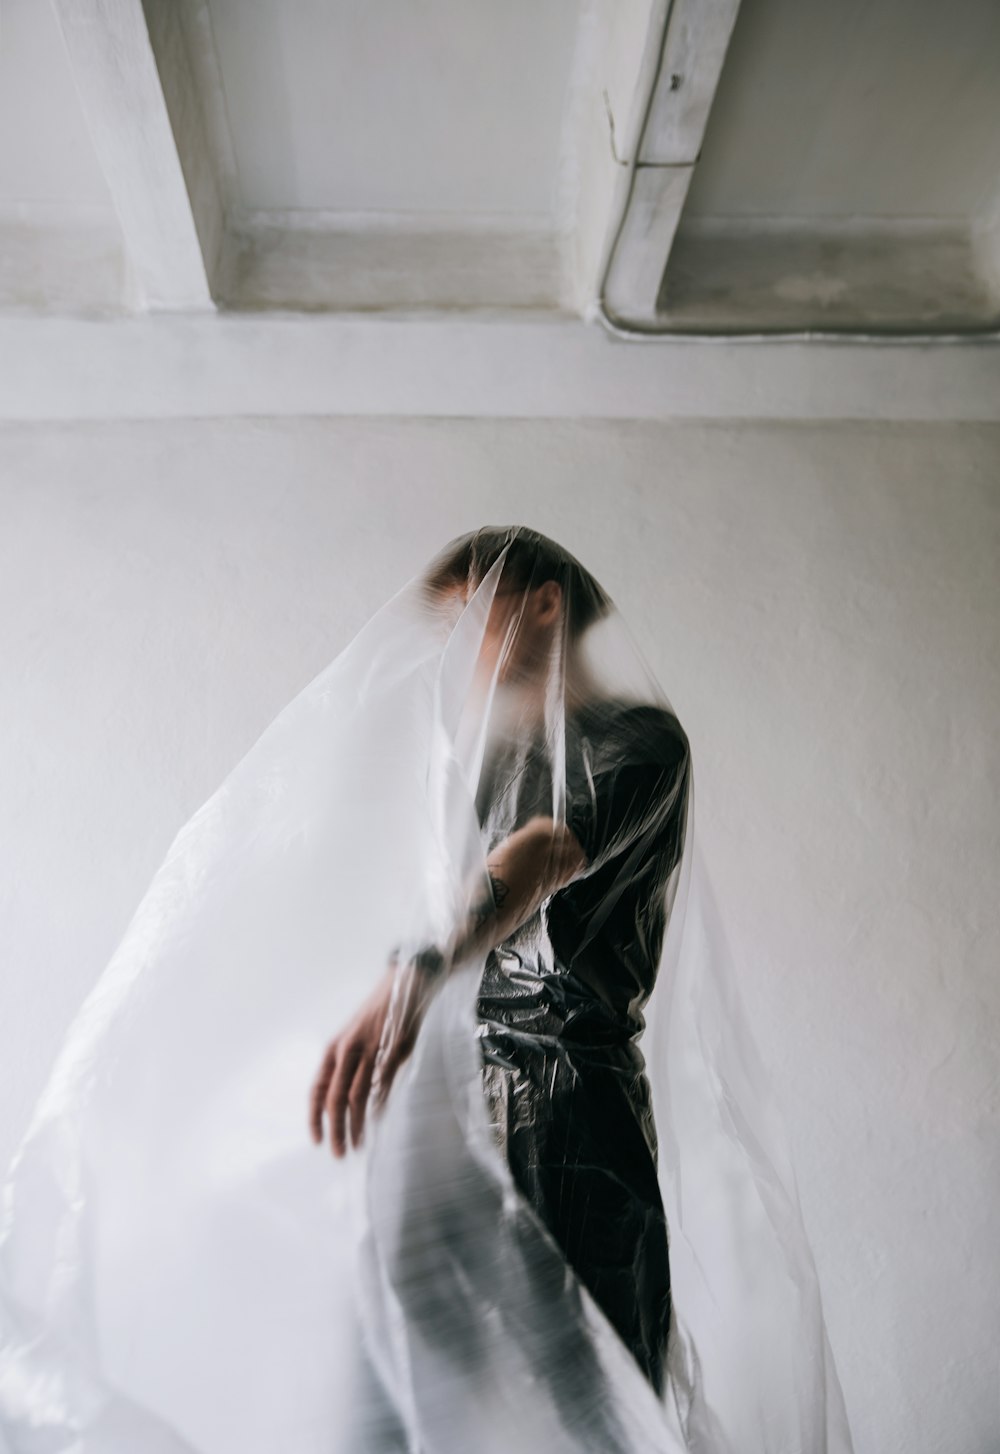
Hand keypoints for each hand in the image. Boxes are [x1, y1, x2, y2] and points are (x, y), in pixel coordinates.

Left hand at [308, 959, 429, 1156]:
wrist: (403, 983)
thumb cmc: (377, 1014)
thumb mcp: (354, 1037)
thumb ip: (347, 1065)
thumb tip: (343, 1100)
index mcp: (334, 1048)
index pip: (317, 1090)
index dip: (314, 1118)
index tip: (317, 1141)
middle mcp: (347, 1050)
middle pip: (335, 1099)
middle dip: (335, 1130)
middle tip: (338, 1153)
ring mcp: (371, 1050)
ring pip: (357, 1096)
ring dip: (356, 1125)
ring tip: (358, 1144)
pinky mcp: (393, 1050)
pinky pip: (383, 1085)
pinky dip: (379, 1106)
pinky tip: (378, 1120)